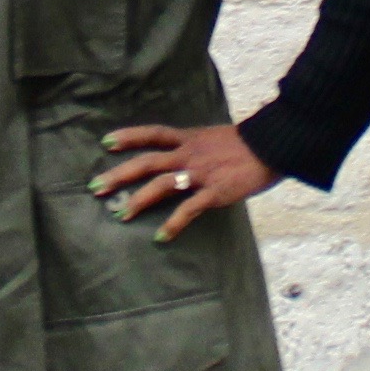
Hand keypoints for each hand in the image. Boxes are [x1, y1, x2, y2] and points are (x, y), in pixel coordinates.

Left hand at [88, 122, 273, 241]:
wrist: (273, 145)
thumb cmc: (247, 143)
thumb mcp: (215, 137)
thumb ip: (197, 146)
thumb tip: (185, 154)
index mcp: (190, 138)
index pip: (153, 134)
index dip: (129, 136)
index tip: (106, 142)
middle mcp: (189, 154)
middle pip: (146, 161)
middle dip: (119, 174)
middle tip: (96, 186)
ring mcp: (200, 173)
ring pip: (161, 184)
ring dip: (139, 200)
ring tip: (122, 214)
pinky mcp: (214, 192)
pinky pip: (188, 209)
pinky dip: (173, 224)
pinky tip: (161, 236)